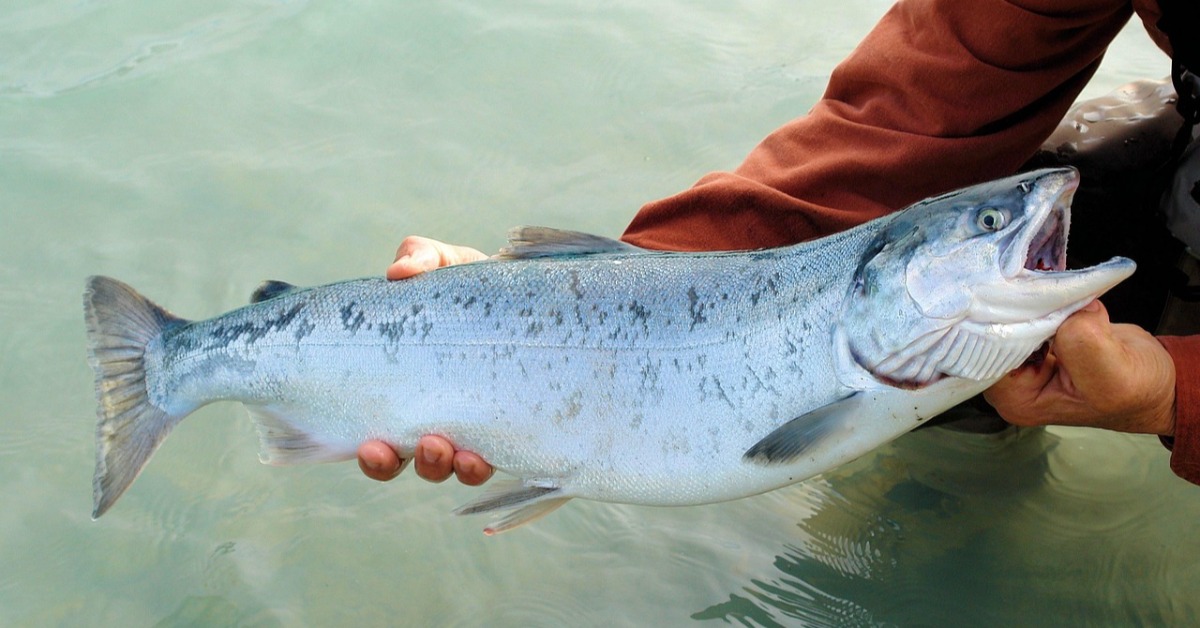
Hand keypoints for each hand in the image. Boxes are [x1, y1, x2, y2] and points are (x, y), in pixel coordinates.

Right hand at [357, 236, 494, 484]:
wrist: (529, 292)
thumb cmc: (473, 284)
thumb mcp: (443, 265)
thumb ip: (419, 258)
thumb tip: (398, 272)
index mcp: (408, 390)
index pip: (381, 436)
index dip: (374, 454)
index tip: (371, 445)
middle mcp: (435, 416)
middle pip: (411, 462)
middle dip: (414, 463)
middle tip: (424, 447)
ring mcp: (473, 424)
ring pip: (452, 467)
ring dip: (448, 466)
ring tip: (455, 453)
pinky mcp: (510, 424)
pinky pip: (496, 457)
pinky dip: (484, 461)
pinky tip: (483, 455)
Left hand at [984, 300, 1175, 435]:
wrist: (1155, 380)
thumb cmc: (1135, 390)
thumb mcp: (1110, 372)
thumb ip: (1080, 342)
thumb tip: (1065, 309)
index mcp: (1017, 400)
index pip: (987, 355)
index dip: (1001, 325)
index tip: (1020, 300)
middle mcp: (1012, 382)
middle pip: (993, 335)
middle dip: (1015, 309)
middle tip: (1034, 286)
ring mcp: (1023, 359)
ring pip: (1010, 319)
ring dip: (1032, 301)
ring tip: (1051, 290)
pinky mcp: (1038, 337)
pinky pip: (1029, 311)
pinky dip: (1045, 298)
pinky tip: (1060, 294)